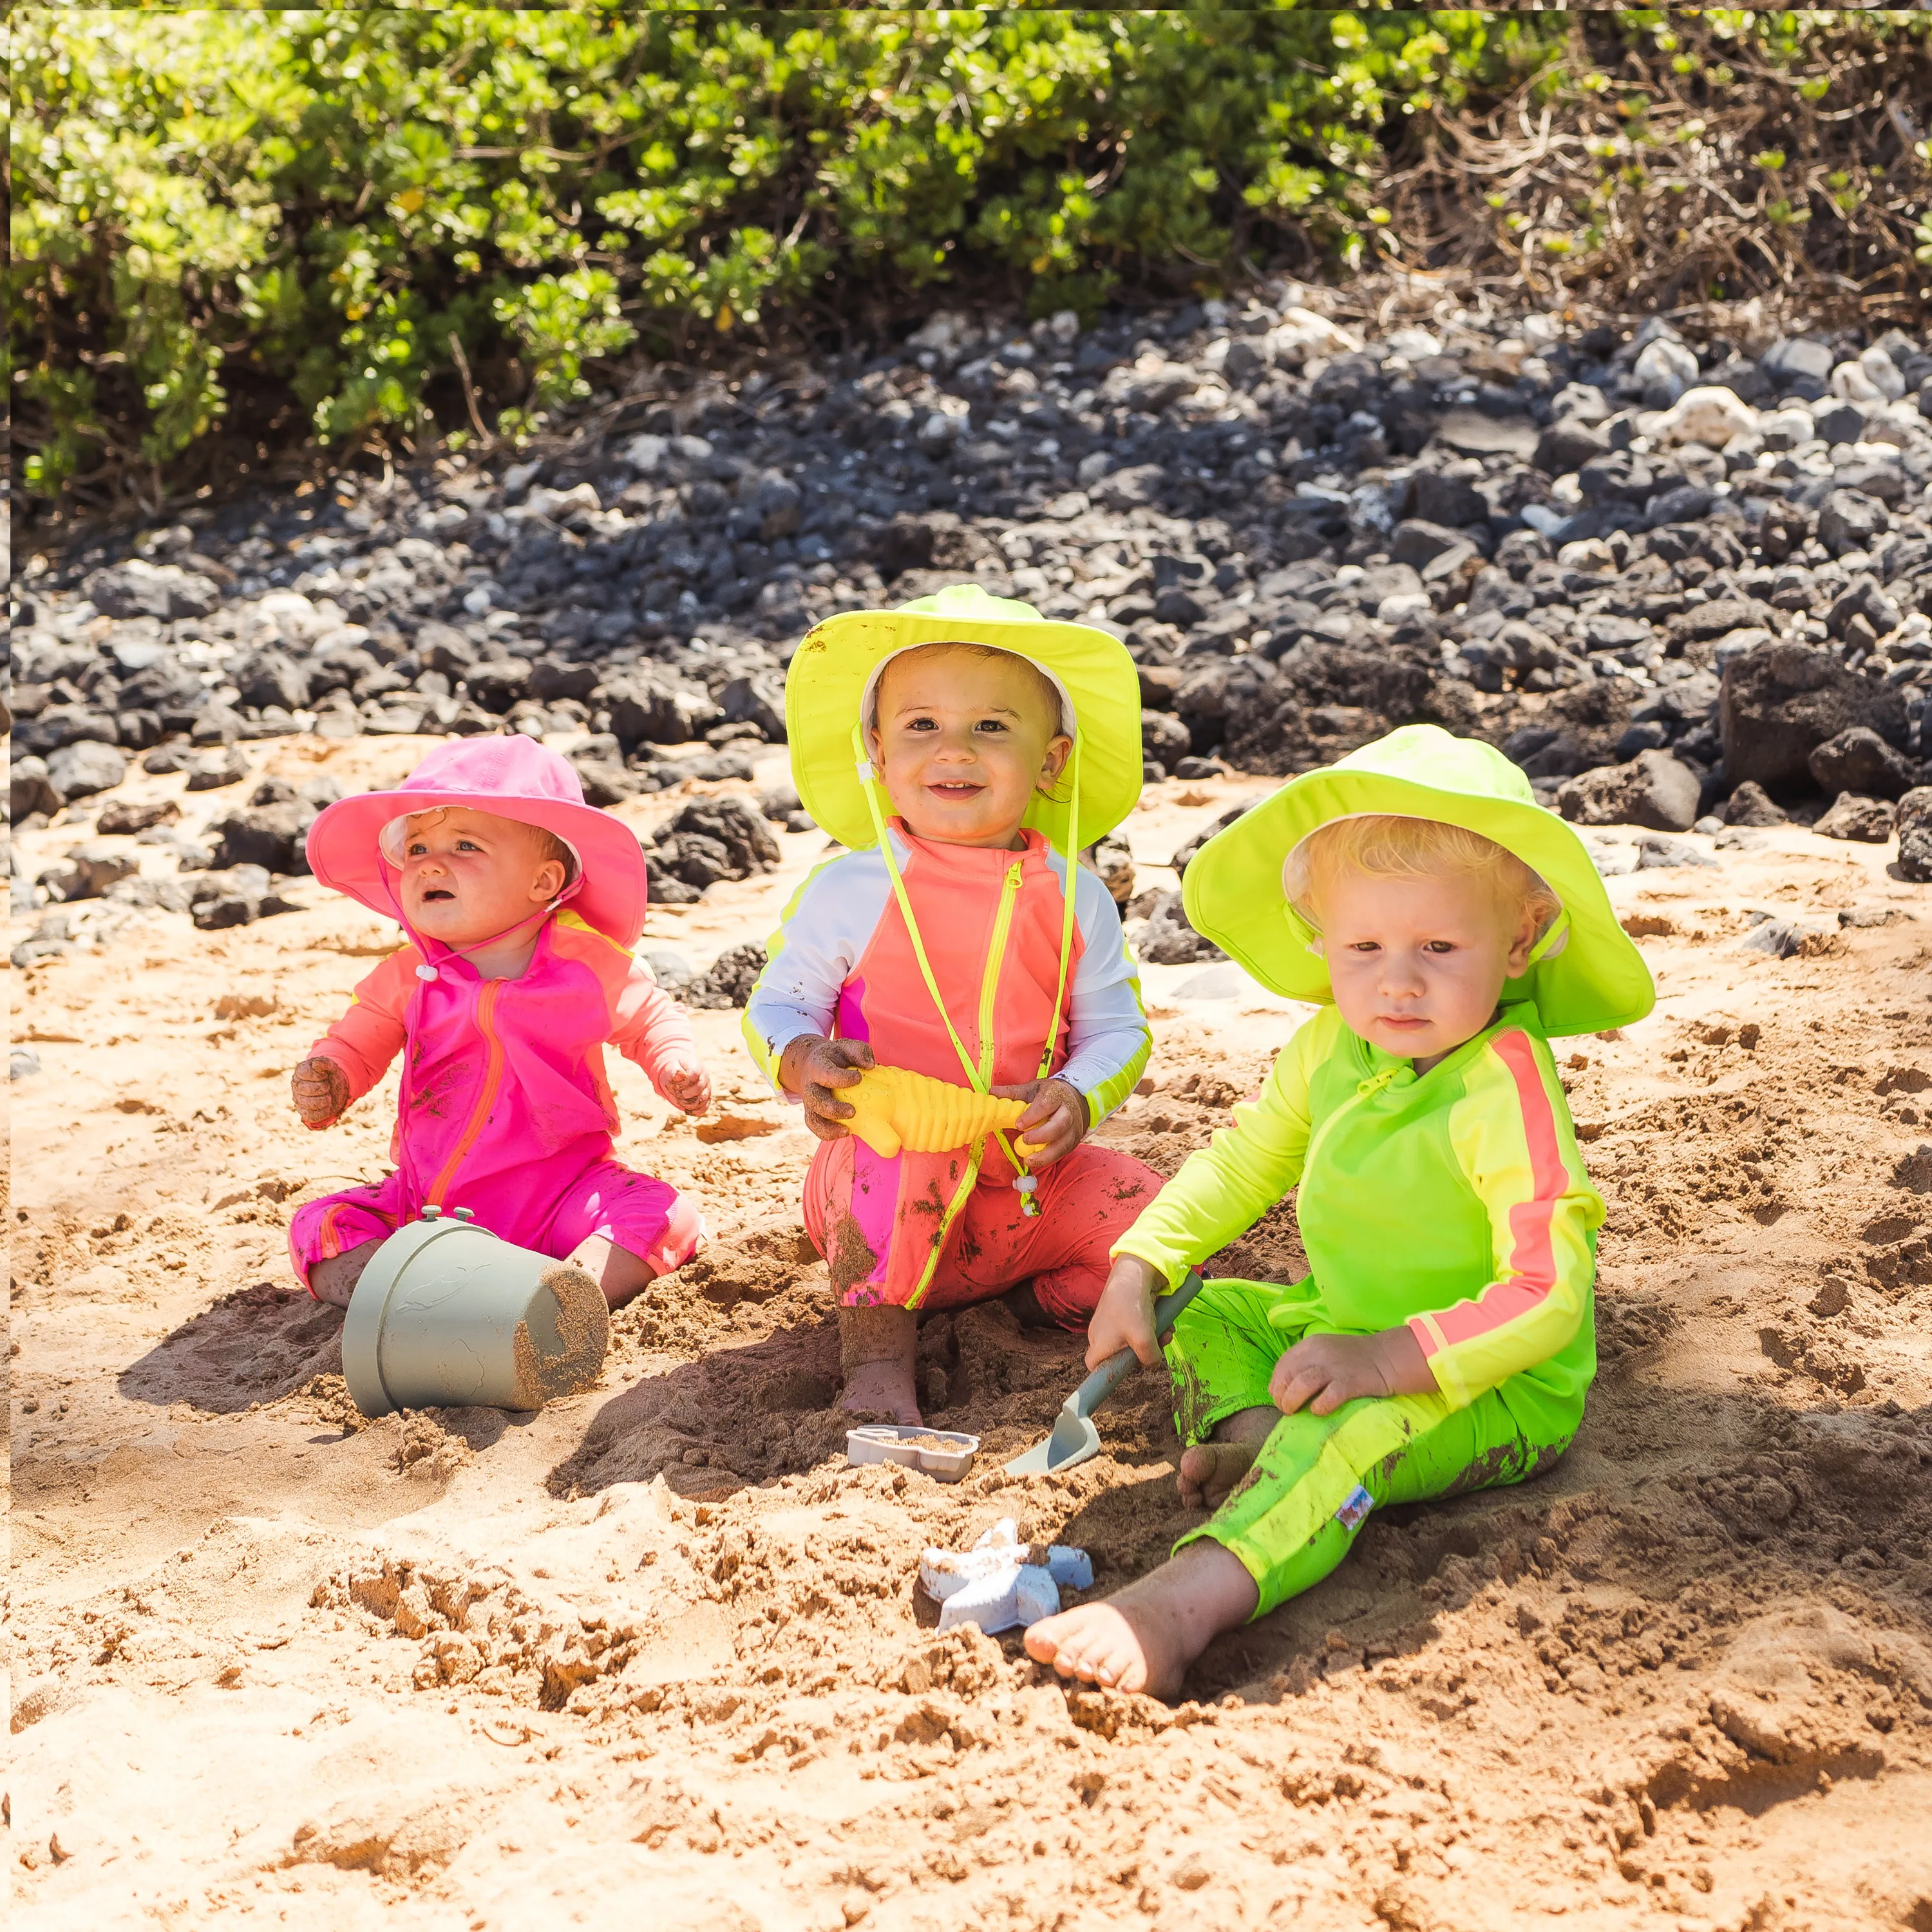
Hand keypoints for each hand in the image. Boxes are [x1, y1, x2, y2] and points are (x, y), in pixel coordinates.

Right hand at [292, 1057, 348, 1129]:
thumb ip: (325, 1063)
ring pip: (311, 1104)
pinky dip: (324, 1111)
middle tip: (326, 1086)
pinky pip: (313, 1116)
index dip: (320, 1075)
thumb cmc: (331, 1076)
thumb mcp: (331, 1066)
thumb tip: (316, 1064)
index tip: (324, 1075)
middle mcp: (296, 1086)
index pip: (307, 1074)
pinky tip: (326, 1105)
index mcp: (300, 1072)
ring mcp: (299, 1101)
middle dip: (324, 1088)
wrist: (336, 1090)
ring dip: (325, 1100)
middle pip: (310, 1089)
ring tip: (327, 1096)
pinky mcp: (304, 1113)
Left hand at [657, 1057, 711, 1116]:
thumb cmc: (674, 1069)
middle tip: (675, 1093)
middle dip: (684, 1094)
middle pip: (698, 1088)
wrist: (679, 1072)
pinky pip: (705, 1107)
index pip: (694, 1075)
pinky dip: (696, 1111)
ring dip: (688, 1103)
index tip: (675, 1085)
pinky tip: (687, 1111)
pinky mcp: (706, 1097)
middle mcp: (704, 1077)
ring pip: (702, 1100)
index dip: (683, 1082)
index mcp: (697, 1066)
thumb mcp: (671, 1067)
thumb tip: (681, 1075)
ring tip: (679, 1101)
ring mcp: (707, 1088)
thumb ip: (675, 1071)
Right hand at [778, 1035, 875, 1141]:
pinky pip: (816, 1128)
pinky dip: (828, 1134)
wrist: (813, 1064)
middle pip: (815, 1100)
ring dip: (828, 1127)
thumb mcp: (846, 1046)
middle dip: (832, 1108)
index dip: (841, 1078)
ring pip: (813, 1119)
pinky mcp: (814, 1114)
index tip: (858, 1077)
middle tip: (852, 1111)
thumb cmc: (836, 1056)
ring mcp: (810, 1102)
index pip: (825, 1073)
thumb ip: (859, 1051)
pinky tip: (846, 1132)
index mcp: (817, 1066)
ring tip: (847, 1130)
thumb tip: (870, 1066)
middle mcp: (810, 1086)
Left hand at [993, 1076, 1087, 1167]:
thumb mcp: (1032, 1089)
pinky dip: (1050, 1159)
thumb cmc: (1049, 1094)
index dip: (1033, 1115)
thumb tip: (992, 1092)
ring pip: (1063, 1143)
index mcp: (1056, 1095)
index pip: (1046, 1105)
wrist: (1075, 1099)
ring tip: (1029, 1160)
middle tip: (1024, 1141)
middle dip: (1041, 1136)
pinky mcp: (1074, 1141)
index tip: (1018, 1124)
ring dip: (1046, 1154)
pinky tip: (1036, 1162)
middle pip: (1059, 1125)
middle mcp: (1068, 1111)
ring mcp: (1074, 1128)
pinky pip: (1063, 1153)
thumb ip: (1013, 1092)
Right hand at [1085, 1254, 1165, 1370]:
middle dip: (1143, 1353)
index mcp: (1098, 1345)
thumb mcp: (1143, 1341)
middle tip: (1156, 1345)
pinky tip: (1164, 1321)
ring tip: (1165, 1331)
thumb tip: (1153, 1363)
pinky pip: (1137, 1326)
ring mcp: (1111, 1321)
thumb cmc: (1131, 1308)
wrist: (1134, 1272)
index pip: (1094, 1367)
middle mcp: (1100, 1334)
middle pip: (1121, 1355)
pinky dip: (1151, 1326)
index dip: (1108, 1372)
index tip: (1126, 1369)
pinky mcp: (1122, 1311)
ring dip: (1152, 1338)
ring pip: (1133, 1340)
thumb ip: (1149, 1359)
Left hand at [1268, 1327, 1436, 1416]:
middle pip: (1287, 1376)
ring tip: (1295, 1412)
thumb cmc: (1354, 1359)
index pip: (1282, 1365)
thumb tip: (1283, 1389)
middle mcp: (1318, 1353)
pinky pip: (1327, 1398)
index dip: (1276, 1384)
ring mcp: (1334, 1368)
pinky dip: (1319, 1407)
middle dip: (1281, 1396)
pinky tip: (1319, 1410)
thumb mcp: (1324, 1353)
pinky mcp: (1350, 1383)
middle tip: (1287, 1409)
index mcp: (1310, 1345)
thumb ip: (1305, 1365)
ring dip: (1292, 1402)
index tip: (1280, 1397)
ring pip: (1301, 1386)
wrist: (1388, 1358)